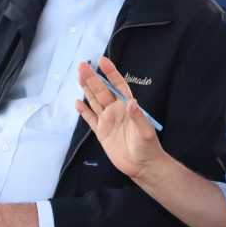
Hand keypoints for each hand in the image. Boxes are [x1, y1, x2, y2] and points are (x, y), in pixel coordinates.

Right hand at [75, 57, 165, 180]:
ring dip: (86, 89)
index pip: (118, 86)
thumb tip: (132, 101)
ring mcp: (107, 120)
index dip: (111, 73)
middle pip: (101, 91)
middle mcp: (116, 110)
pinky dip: (83, 111)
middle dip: (92, 78)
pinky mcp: (101, 132)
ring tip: (78, 76)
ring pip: (94, 101)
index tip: (102, 60)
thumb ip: (139, 117)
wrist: (142, 166)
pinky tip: (77, 102)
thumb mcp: (146, 132)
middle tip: (82, 65)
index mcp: (127, 107)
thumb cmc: (148, 147)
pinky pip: (90, 119)